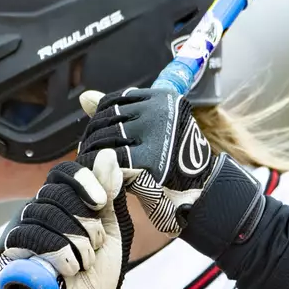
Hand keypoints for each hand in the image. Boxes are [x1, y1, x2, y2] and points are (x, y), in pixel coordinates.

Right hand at [0, 153, 133, 288]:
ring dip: (74, 242)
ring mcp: (24, 229)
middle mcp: (42, 211)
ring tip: (84, 263)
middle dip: (84, 222)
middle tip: (94, 247)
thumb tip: (110, 155)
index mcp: (67, 203)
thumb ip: (109, 196)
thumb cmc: (98, 274)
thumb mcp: (113, 232)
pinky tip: (68, 270)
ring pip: (43, 213)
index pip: (64, 172)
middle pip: (55, 192)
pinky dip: (57, 254)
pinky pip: (28, 235)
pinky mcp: (11, 250)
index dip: (82, 180)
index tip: (100, 201)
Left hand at [78, 87, 216, 233]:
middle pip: (107, 118)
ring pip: (106, 137)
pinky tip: (99, 174)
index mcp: (163, 97)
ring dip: (93, 151)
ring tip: (92, 163)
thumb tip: (85, 97)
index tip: (96, 134)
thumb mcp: (150, 128)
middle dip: (93, 137)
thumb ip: (118, 111)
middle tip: (88, 151)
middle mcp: (160, 110)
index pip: (114, 101)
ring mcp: (155, 133)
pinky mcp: (148, 159)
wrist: (203, 191)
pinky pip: (110, 158)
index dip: (99, 119)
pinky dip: (99, 166)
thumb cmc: (174, 161)